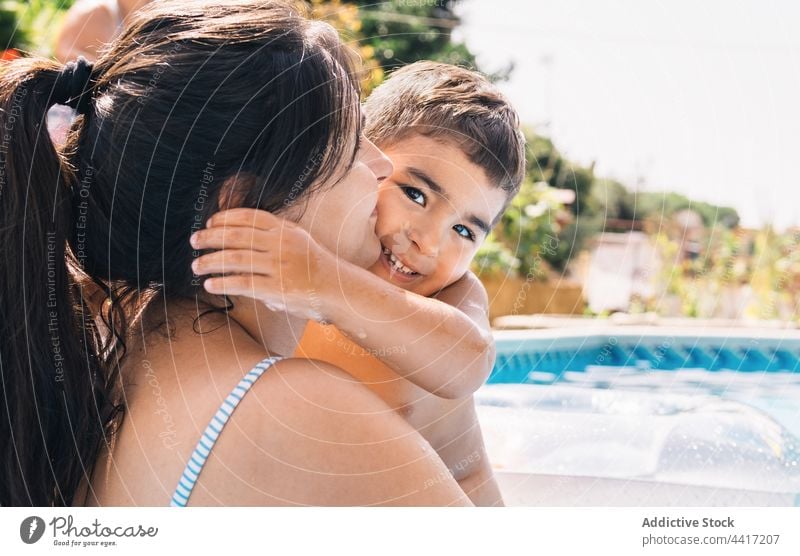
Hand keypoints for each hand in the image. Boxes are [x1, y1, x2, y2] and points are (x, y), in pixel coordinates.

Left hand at [189, 208, 334, 320]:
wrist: (337, 289)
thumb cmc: (313, 265)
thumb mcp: (297, 239)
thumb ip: (272, 233)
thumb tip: (235, 231)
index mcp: (285, 229)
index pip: (249, 217)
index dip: (225, 218)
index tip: (209, 223)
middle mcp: (281, 244)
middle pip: (236, 236)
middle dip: (210, 237)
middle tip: (193, 241)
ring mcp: (280, 266)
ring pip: (235, 259)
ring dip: (210, 262)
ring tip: (196, 266)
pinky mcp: (278, 289)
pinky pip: (243, 283)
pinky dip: (223, 283)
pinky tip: (210, 285)